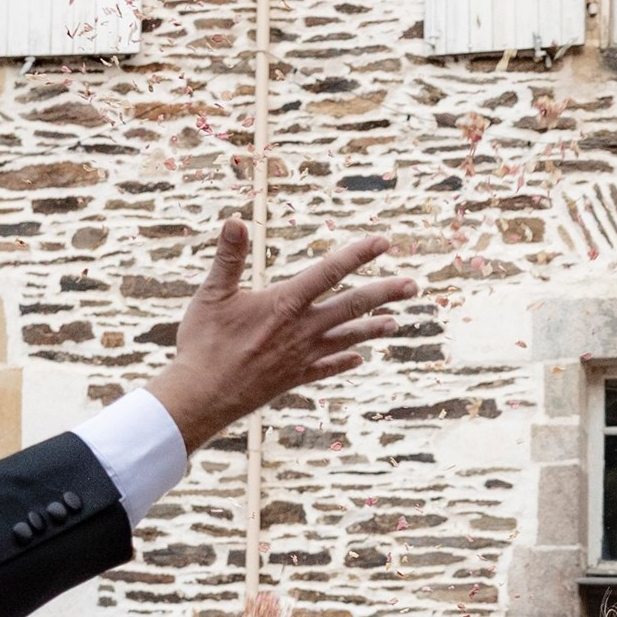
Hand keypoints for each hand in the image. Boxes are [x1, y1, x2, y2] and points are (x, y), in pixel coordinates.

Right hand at [146, 219, 417, 452]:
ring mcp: (301, 356)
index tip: (384, 242)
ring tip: (396, 323)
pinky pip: (326, 368)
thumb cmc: (203, 342)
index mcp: (284, 304)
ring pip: (347, 338)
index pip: (328, 272)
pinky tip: (358, 359)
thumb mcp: (212, 293)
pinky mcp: (294, 378)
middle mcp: (302, 330)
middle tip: (413, 285)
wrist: (202, 397)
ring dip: (372, 329)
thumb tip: (236, 220)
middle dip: (384, 294)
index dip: (357, 255)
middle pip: (352, 306)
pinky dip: (343, 362)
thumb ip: (228, 257)